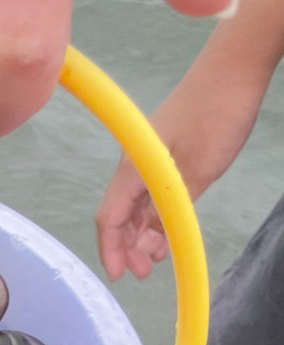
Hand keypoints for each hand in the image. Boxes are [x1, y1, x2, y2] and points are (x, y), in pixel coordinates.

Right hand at [96, 67, 265, 280]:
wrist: (234, 68)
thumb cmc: (215, 116)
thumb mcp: (197, 173)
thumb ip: (170, 212)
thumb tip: (148, 247)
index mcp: (132, 170)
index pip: (110, 218)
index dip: (112, 249)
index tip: (120, 276)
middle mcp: (133, 165)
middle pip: (119, 213)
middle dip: (127, 246)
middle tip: (145, 272)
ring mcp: (148, 157)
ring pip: (135, 204)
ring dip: (142, 232)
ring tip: (158, 256)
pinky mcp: (164, 150)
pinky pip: (150, 191)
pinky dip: (155, 213)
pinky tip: (167, 225)